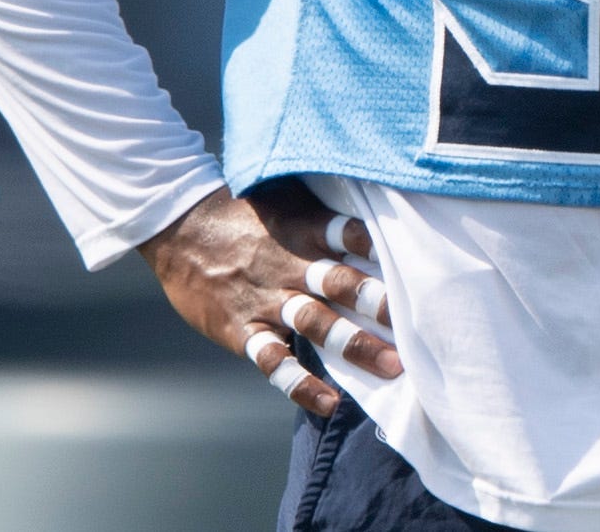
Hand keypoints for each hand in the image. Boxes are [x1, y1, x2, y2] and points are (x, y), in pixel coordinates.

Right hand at [137, 180, 402, 417]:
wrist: (179, 229)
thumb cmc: (241, 212)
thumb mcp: (284, 198)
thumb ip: (324, 208)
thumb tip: (372, 196)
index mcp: (302, 231)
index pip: (348, 234)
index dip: (381, 246)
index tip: (418, 261)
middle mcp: (289, 266)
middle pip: (341, 283)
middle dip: (379, 304)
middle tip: (420, 324)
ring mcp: (265, 300)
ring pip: (316, 323)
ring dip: (355, 345)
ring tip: (392, 366)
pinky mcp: (241, 330)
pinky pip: (273, 360)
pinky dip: (300, 384)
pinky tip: (329, 403)